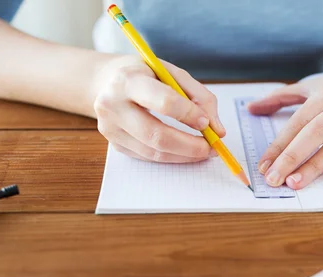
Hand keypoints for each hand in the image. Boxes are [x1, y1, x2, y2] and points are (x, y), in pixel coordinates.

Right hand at [93, 56, 224, 162]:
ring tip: (203, 151)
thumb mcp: (172, 73)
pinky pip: (148, 157)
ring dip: (184, 155)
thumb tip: (217, 129)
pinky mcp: (114, 143)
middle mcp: (113, 105)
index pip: (164, 102)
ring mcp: (110, 127)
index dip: (189, 115)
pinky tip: (184, 151)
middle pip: (157, 135)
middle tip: (212, 148)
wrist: (105, 82)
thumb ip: (200, 97)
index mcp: (128, 80)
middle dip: (190, 146)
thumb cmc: (145, 75)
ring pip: (153, 152)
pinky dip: (171, 156)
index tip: (207, 123)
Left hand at [248, 64, 322, 188]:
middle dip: (292, 157)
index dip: (279, 144)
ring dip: (317, 165)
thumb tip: (251, 107)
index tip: (263, 165)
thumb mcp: (317, 85)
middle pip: (316, 133)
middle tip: (274, 179)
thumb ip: (283, 97)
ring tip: (296, 183)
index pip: (298, 122)